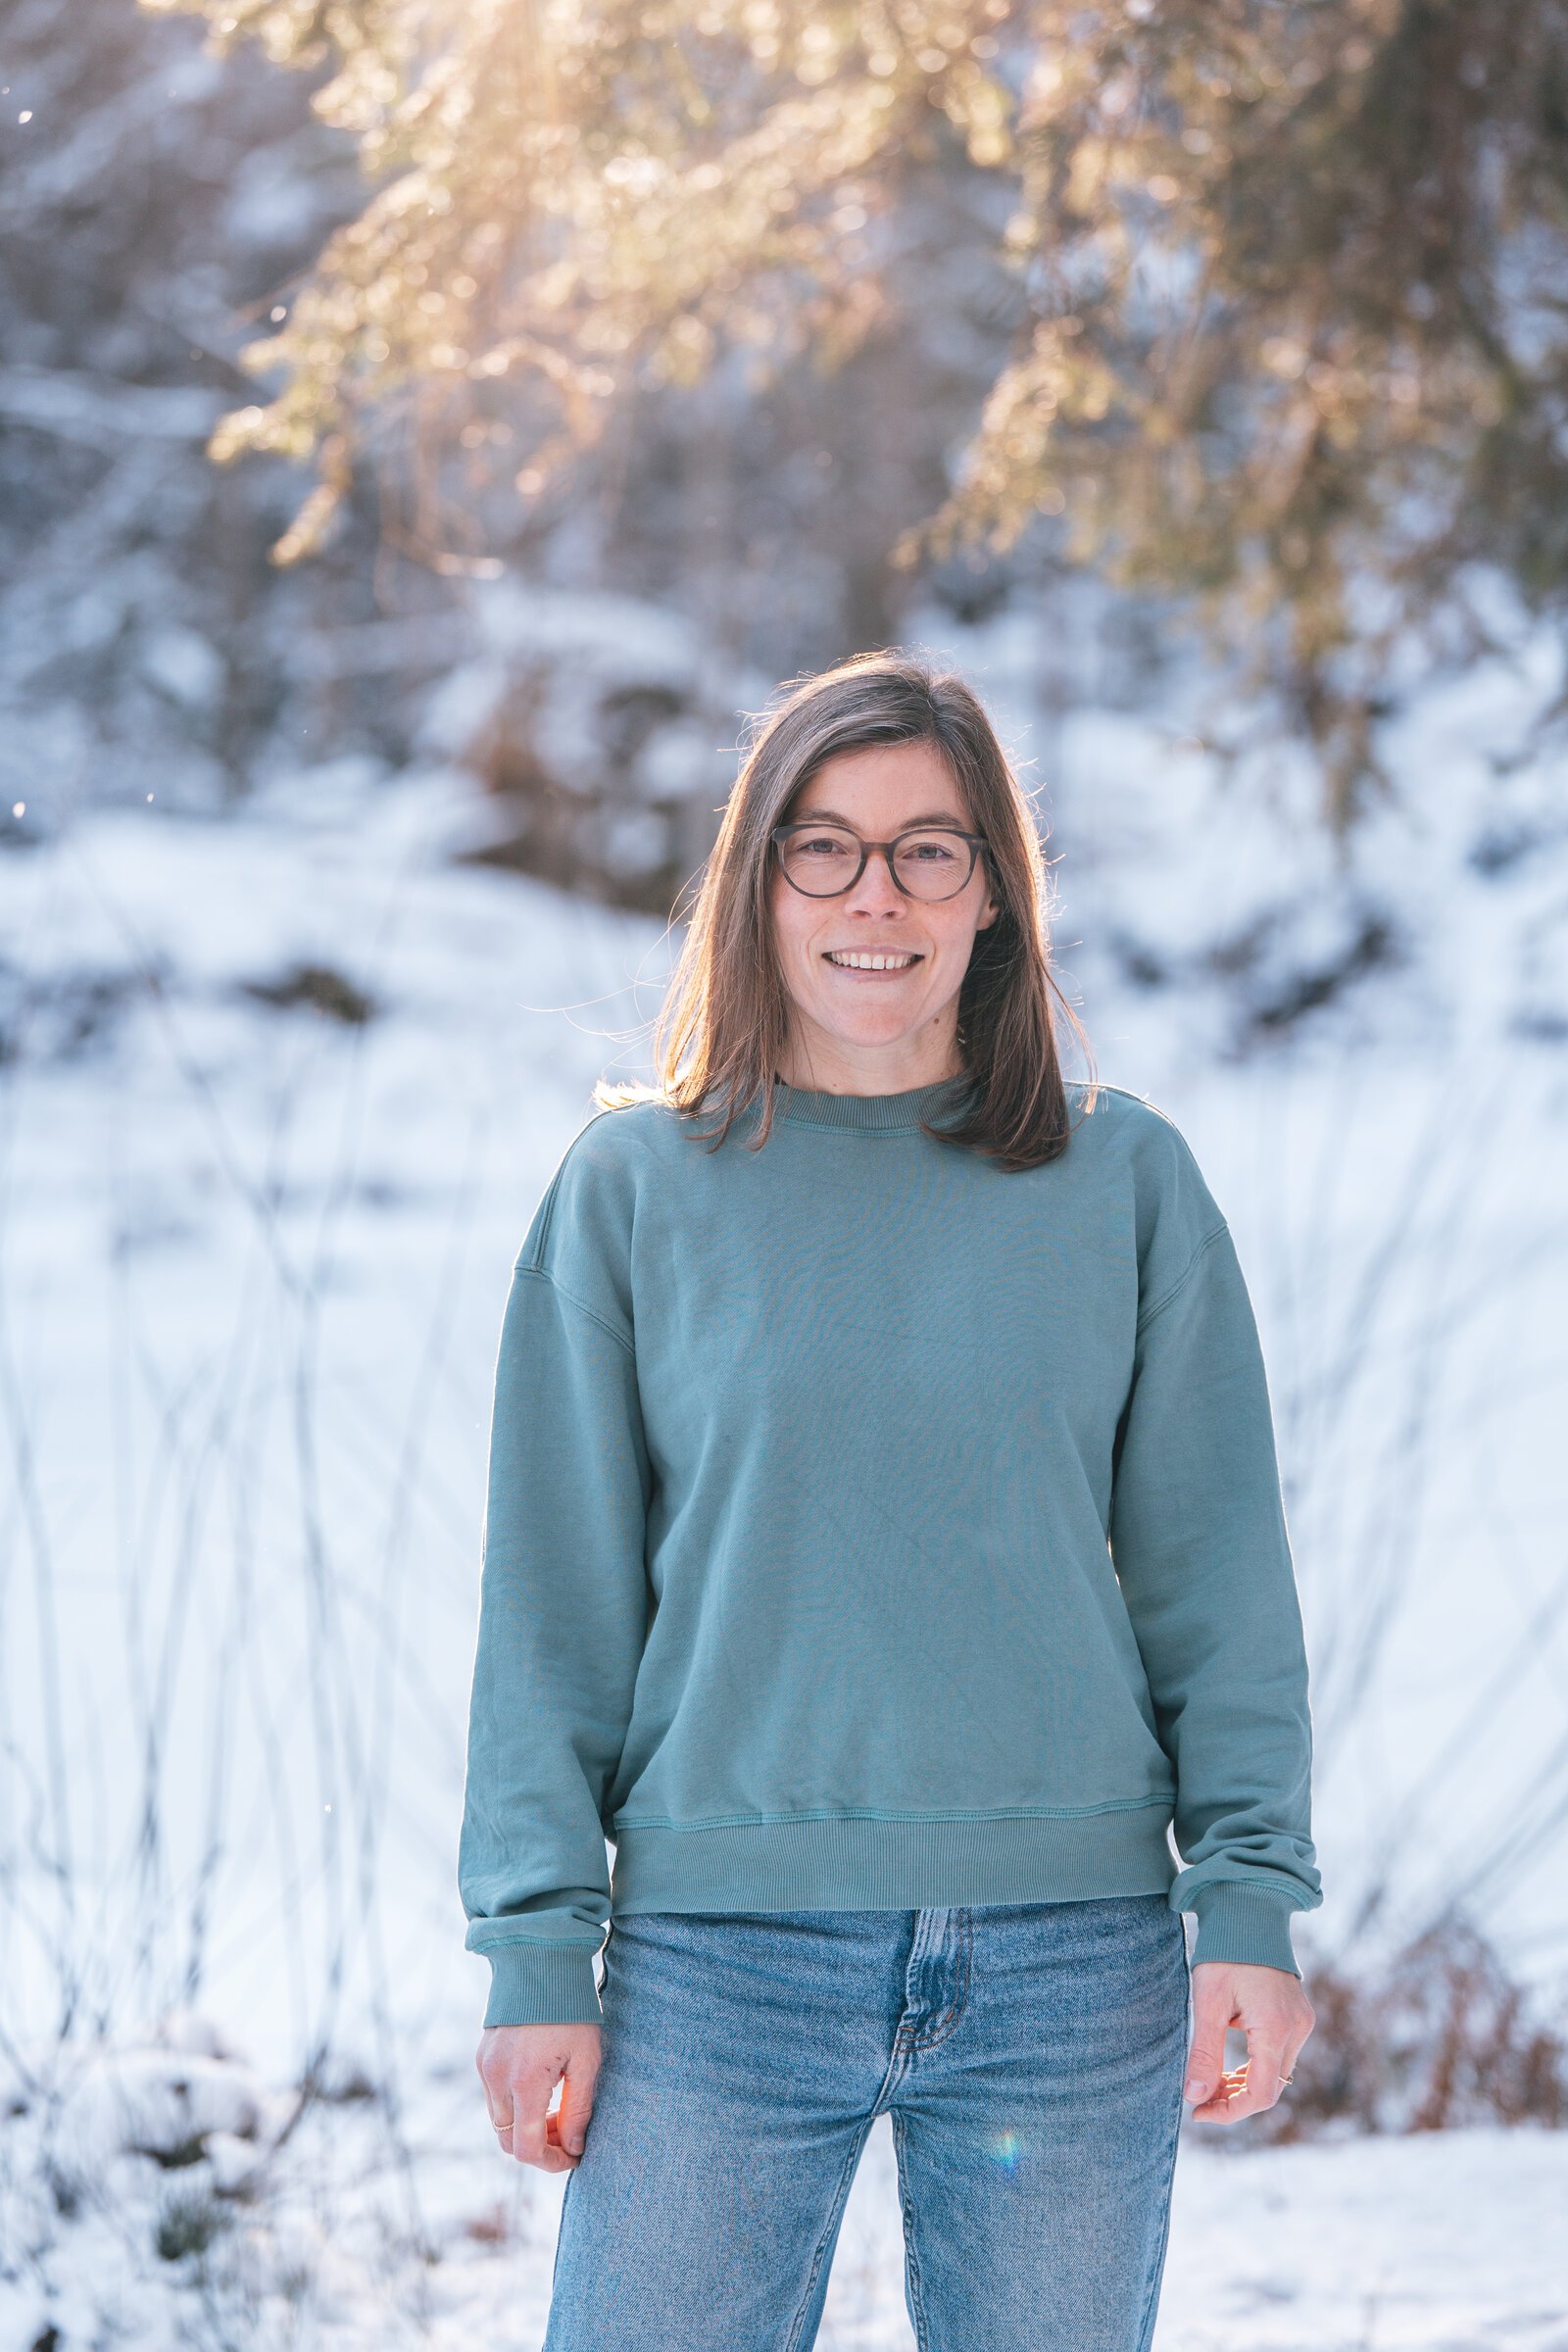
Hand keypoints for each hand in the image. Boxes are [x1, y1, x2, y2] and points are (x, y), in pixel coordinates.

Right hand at [477, 2021, 601, 2170]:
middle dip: (539, 2147)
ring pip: (500, 2122)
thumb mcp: (586, 2059)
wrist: (540, 1961)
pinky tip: (542, 2089)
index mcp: (524, 2082)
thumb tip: (575, 2147)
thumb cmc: (571, 2010)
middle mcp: (496, 2078)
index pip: (526, 2149)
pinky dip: (515, 2106)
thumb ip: (579, 2109)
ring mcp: (485, 2067)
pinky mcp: (482, 2056)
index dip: (551, 2162)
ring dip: (526, 2127)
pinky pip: (494, 2098)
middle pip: (508, 2141)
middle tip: (569, 2135)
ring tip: (558, 2110)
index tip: (575, 2156)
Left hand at [1184, 1960, 1313, 2123]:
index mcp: (1276, 2028)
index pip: (1260, 2094)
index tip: (1200, 2112)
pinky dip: (1256, 2065)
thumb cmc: (1225, 1953)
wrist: (1249, 1912)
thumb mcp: (1208, 2002)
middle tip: (1200, 2099)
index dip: (1230, 2111)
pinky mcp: (1299, 2015)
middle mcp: (1297, 2029)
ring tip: (1211, 2082)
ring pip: (1277, 2073)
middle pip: (1270, 2087)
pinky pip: (1280, 2054)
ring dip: (1245, 2084)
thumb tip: (1194, 2097)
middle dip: (1235, 2099)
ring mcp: (1302, 2022)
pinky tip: (1230, 2064)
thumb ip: (1204, 2052)